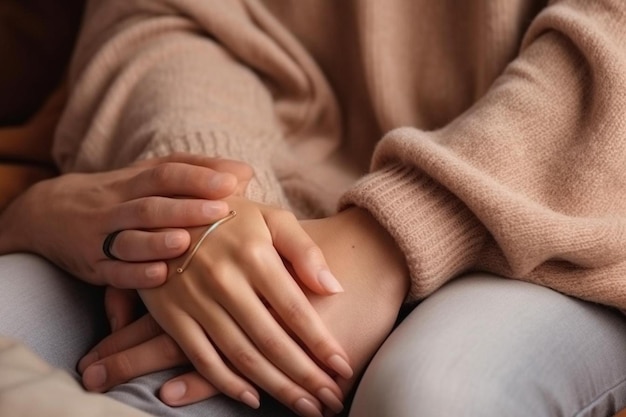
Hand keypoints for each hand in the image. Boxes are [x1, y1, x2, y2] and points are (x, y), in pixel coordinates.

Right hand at [0, 153, 251, 287]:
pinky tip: (159, 276)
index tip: (230, 184)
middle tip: (220, 212)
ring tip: (185, 243)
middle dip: (185, 209)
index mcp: (133, 181)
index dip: (196, 178)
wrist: (47, 214)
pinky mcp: (91, 268)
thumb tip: (245, 172)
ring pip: (127, 240)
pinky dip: (134, 275)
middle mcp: (115, 207)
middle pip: (149, 206)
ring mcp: (99, 238)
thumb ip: (195, 171)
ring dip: (156, 242)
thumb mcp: (148, 175)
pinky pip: (111, 273)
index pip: (165, 174)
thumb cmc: (120, 194)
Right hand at [79, 207, 408, 415]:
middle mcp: (225, 279)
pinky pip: (201, 356)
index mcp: (254, 254)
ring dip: (275, 386)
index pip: (295, 309)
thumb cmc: (233, 216)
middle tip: (330, 402)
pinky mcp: (170, 313)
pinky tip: (252, 398)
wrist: (170, 207)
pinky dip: (227, 383)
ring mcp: (194, 299)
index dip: (321, 344)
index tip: (344, 369)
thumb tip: (334, 288)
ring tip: (304, 407)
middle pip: (272, 340)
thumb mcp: (272, 218)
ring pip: (241, 354)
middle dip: (305, 376)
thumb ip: (304, 251)